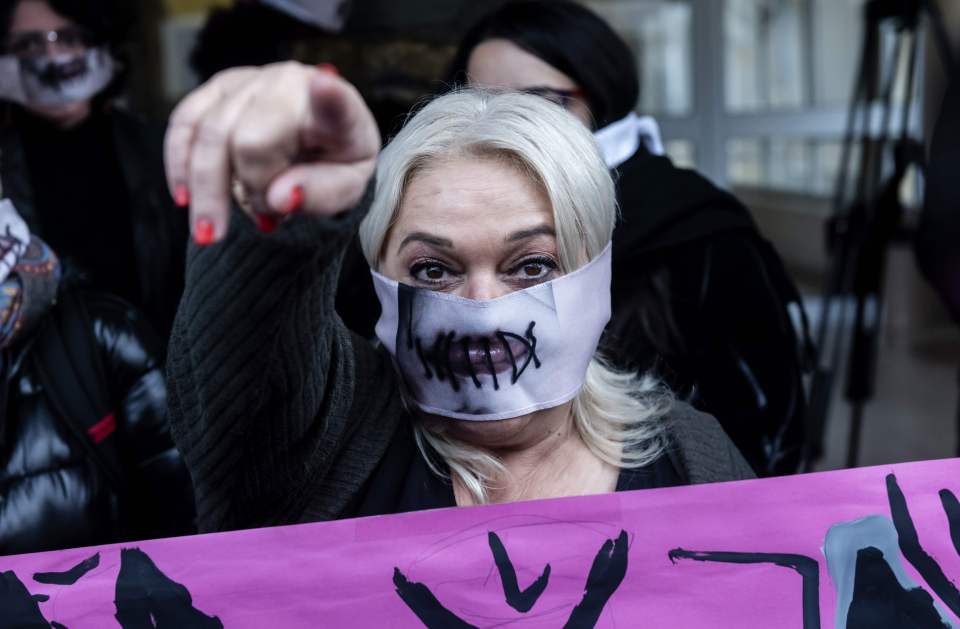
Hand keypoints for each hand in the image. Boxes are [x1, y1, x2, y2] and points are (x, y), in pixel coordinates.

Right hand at [164, 62, 380, 243]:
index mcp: (337, 112)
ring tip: (211, 234)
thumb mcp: (345, 191)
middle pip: (249, 139)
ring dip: (206, 191)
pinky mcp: (218, 87)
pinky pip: (184, 124)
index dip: (328, 96)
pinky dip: (180, 165)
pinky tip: (185, 198)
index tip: (325, 88)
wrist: (319, 140)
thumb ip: (321, 196)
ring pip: (209, 133)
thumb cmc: (334, 164)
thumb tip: (279, 198)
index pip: (334, 102)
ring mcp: (251, 80)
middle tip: (266, 222)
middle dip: (250, 190)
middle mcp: (291, 85)